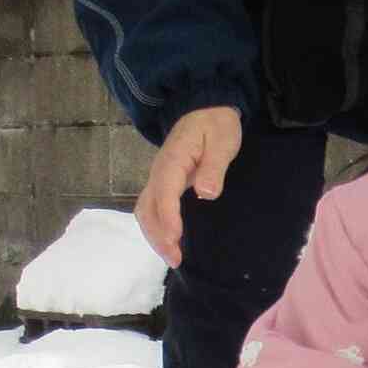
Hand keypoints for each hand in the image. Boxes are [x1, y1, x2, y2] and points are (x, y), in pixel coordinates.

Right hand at [135, 105, 243, 266]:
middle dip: (157, 235)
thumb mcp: (222, 141)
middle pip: (147, 207)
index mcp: (173, 160)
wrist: (205, 108)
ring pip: (145, 210)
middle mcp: (159, 171)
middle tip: (175, 259)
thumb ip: (214, 167)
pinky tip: (170, 242)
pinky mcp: (163, 183)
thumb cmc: (216, 125)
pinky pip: (152, 208)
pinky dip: (156, 228)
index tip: (176, 239)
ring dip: (154, 235)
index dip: (168, 218)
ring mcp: (159, 177)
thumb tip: (205, 193)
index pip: (164, 193)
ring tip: (173, 258)